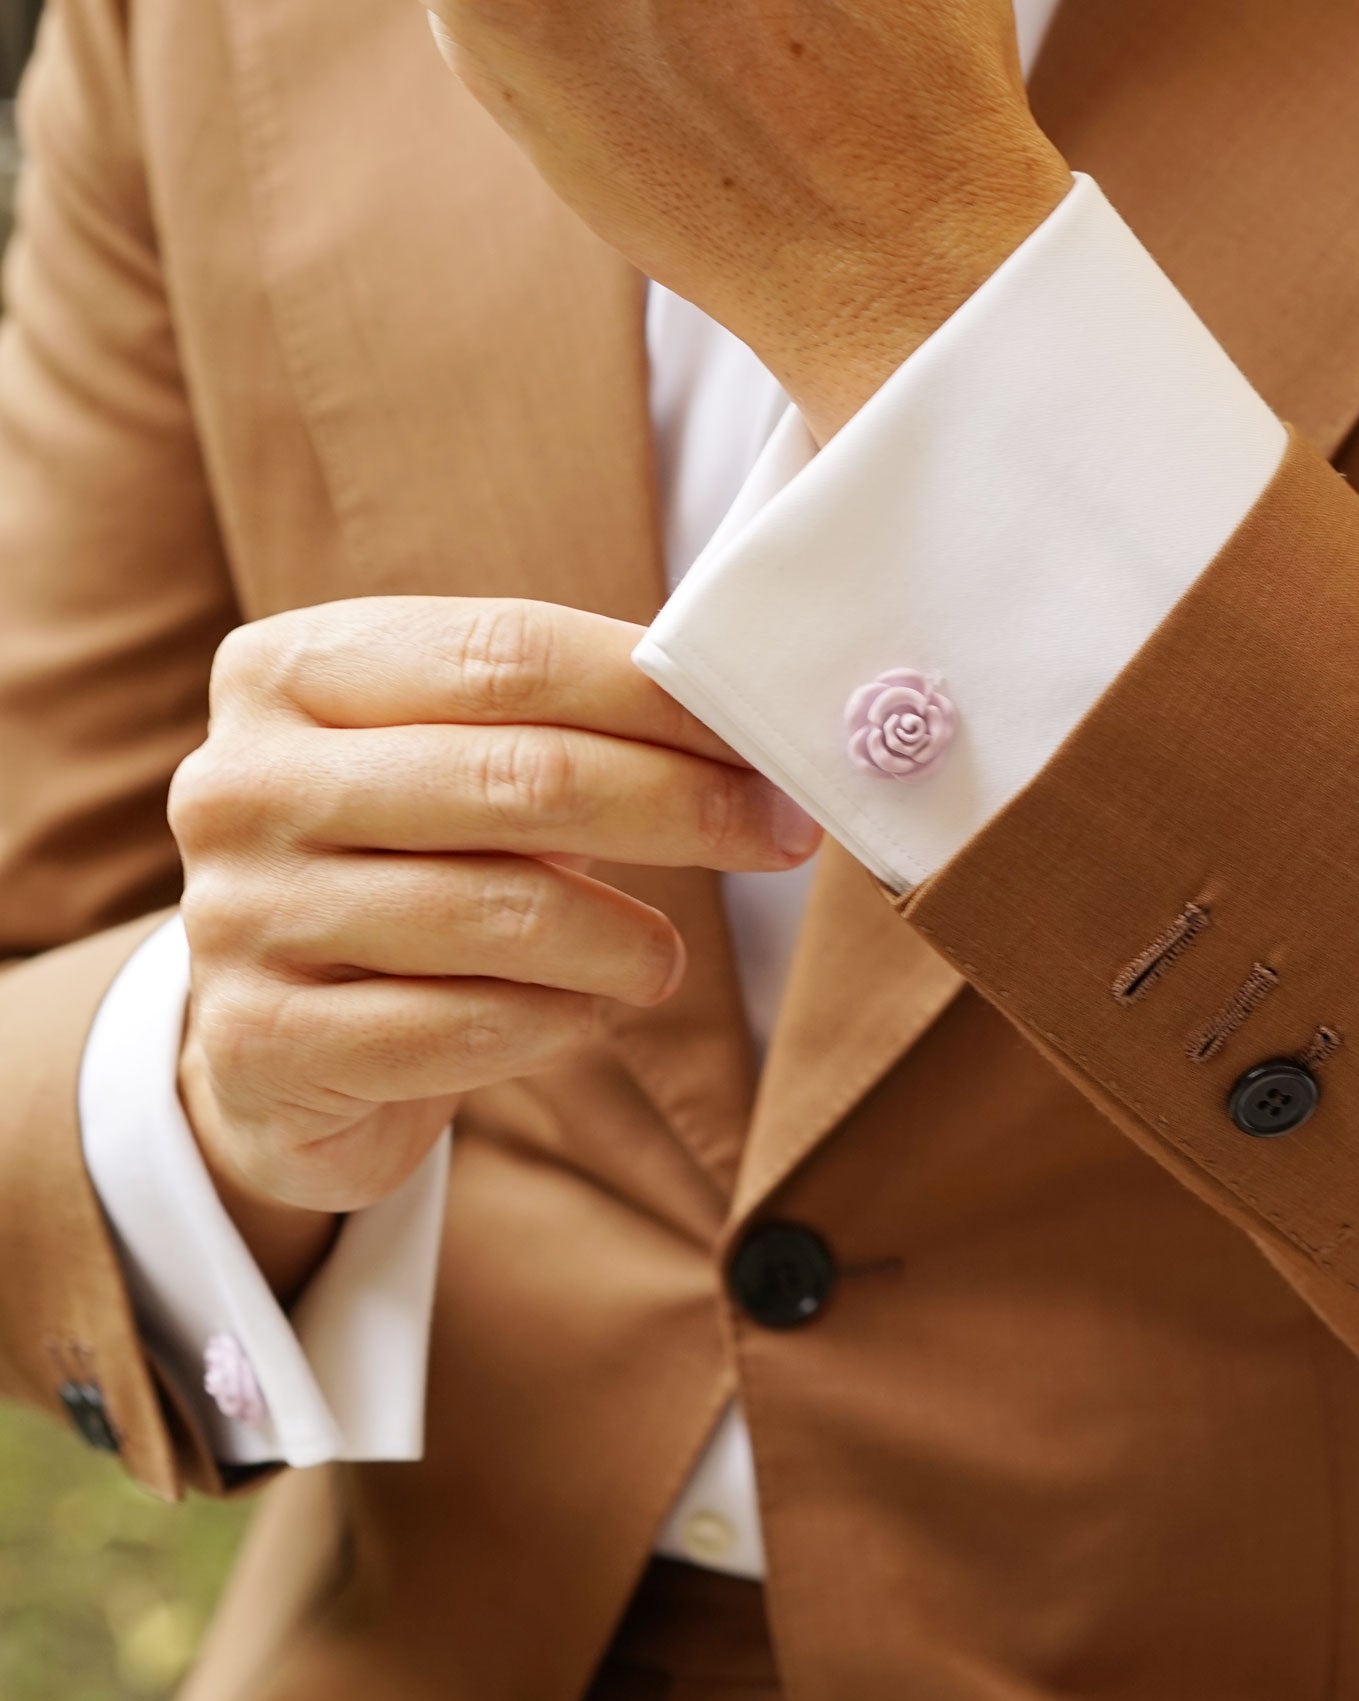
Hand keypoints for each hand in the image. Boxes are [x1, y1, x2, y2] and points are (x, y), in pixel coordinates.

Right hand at [168, 597, 817, 1275]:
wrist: (276, 1046)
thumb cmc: (401, 870)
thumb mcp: (450, 764)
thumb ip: (559, 722)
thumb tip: (746, 721)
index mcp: (286, 670)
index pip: (506, 653)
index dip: (657, 693)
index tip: (763, 729)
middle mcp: (241, 782)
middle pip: (518, 776)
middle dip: (679, 804)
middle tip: (777, 833)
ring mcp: (238, 915)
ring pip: (501, 912)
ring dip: (627, 939)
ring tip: (663, 956)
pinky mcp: (261, 1042)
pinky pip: (466, 1027)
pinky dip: (560, 1020)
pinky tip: (581, 1011)